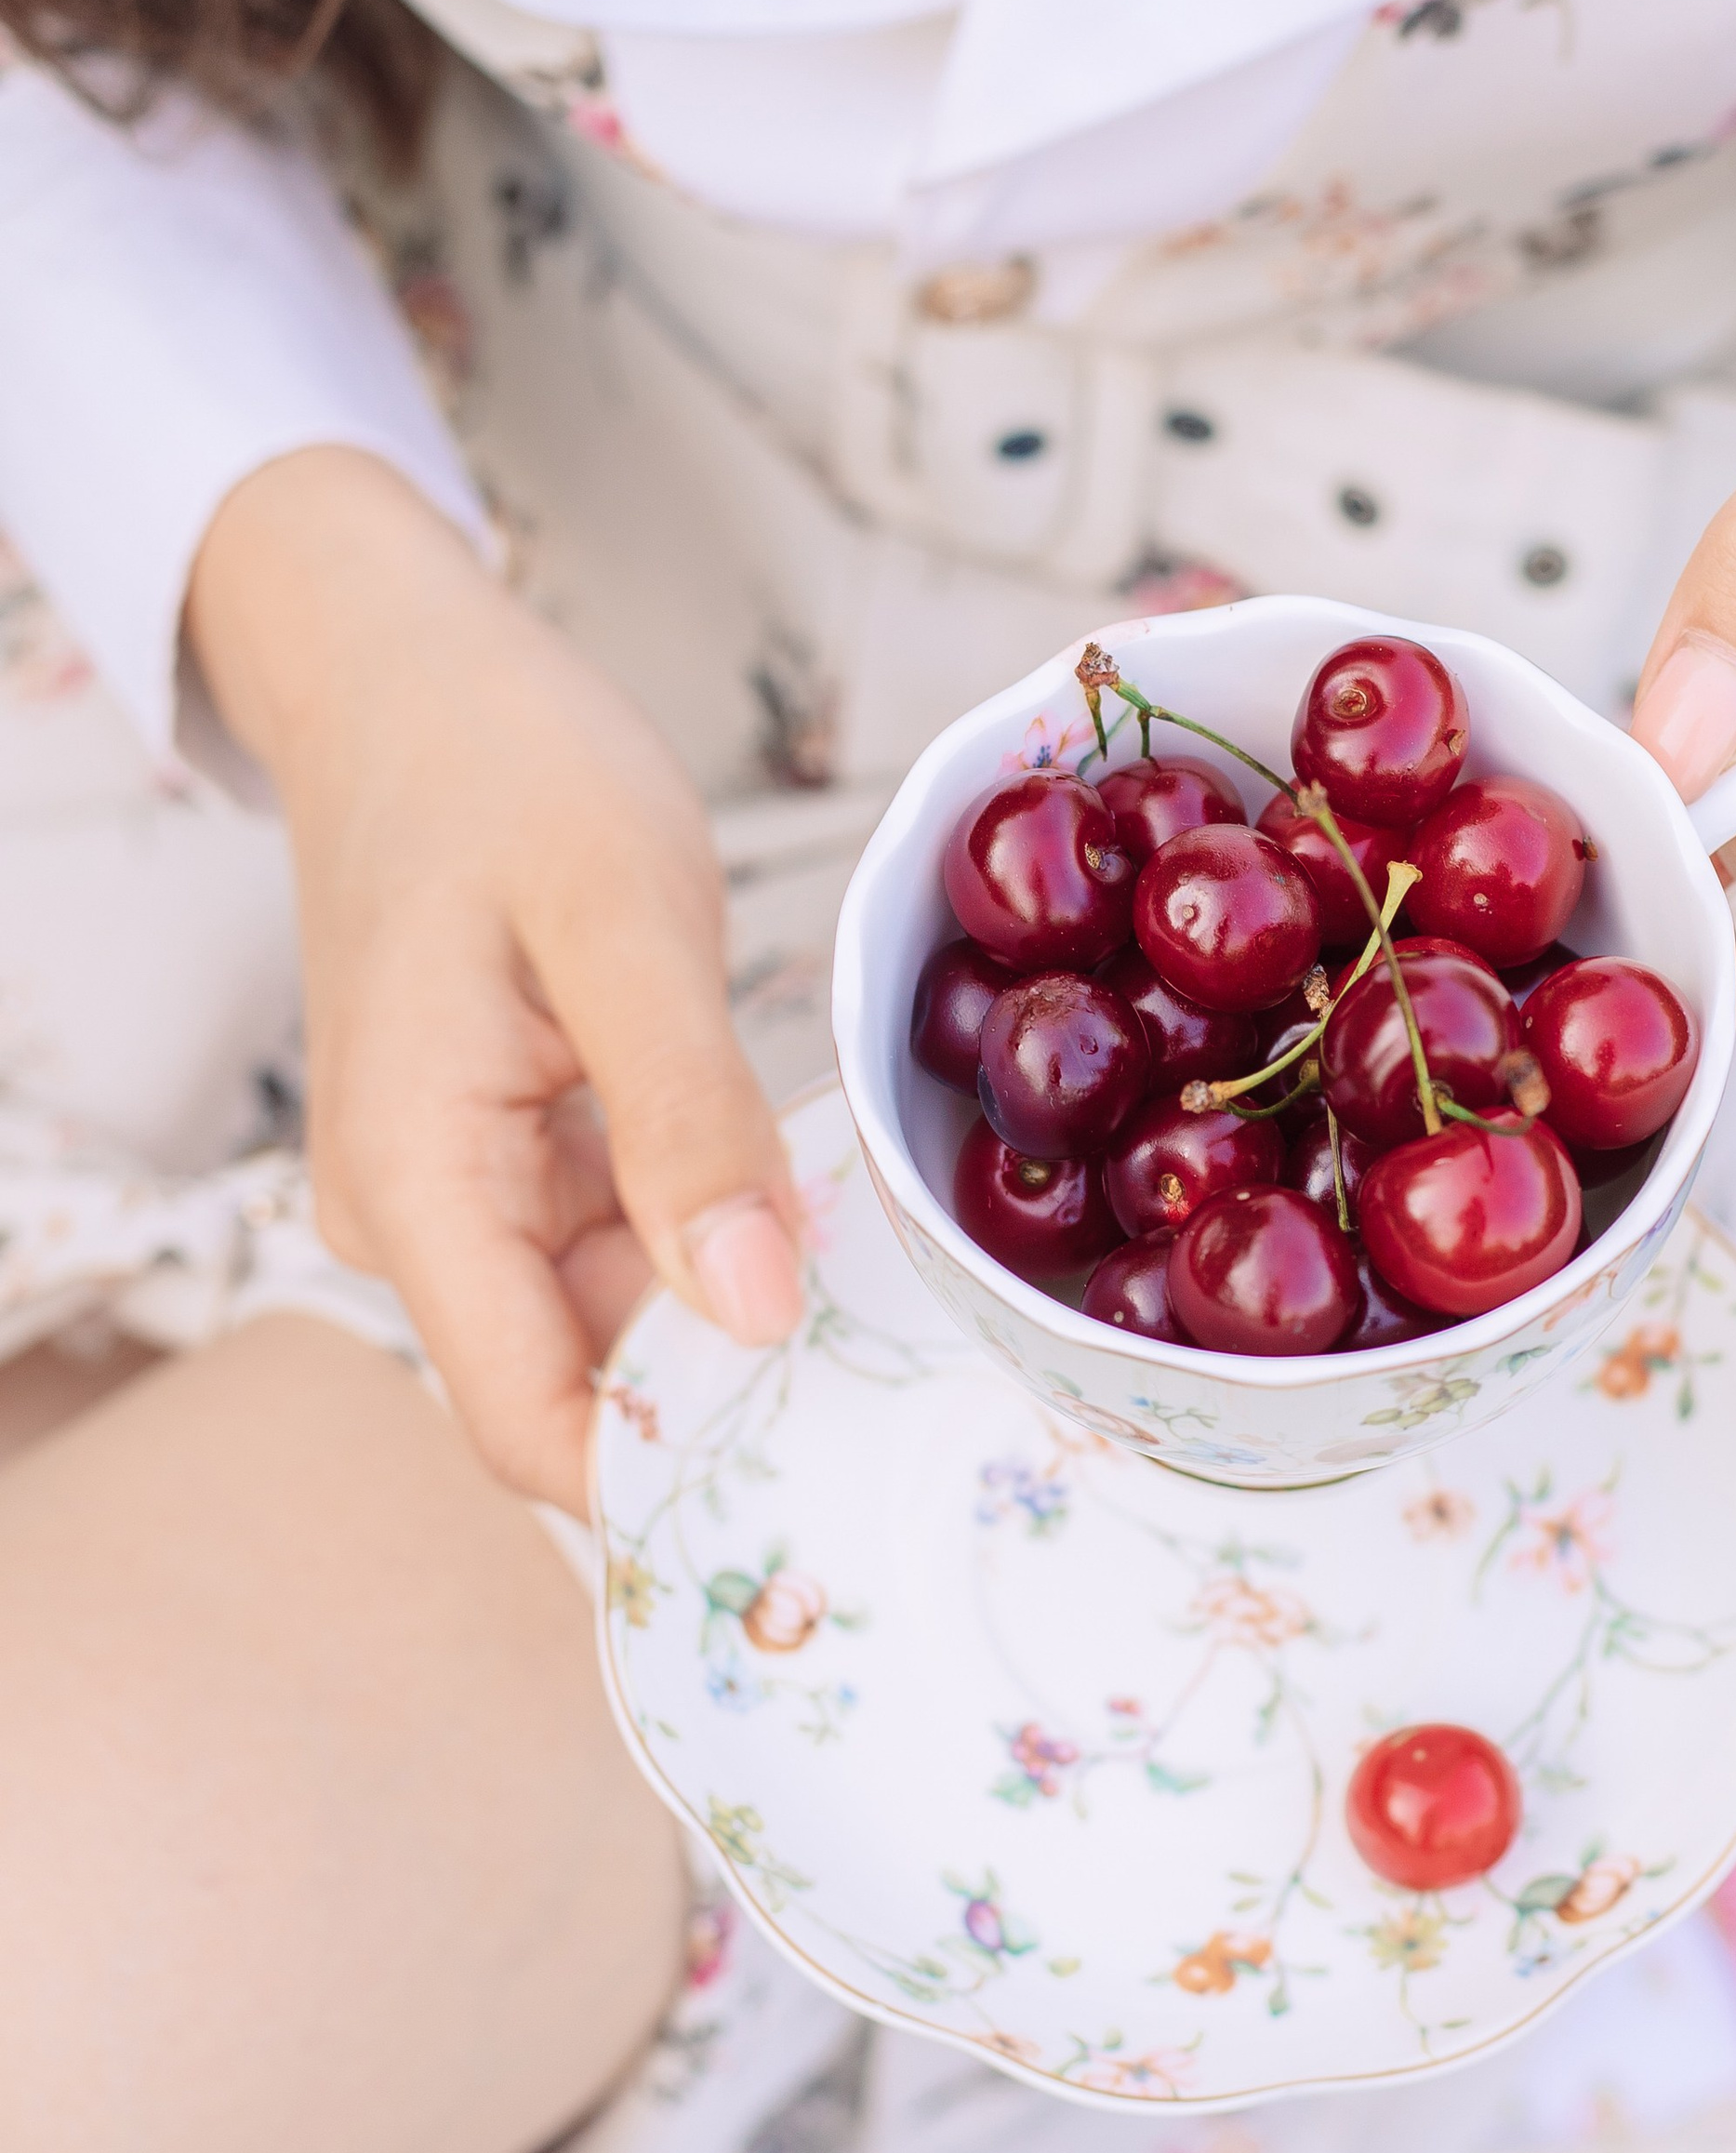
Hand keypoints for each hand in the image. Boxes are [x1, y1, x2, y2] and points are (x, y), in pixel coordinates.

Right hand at [188, 450, 805, 1505]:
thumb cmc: (501, 767)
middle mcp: (417, 1222)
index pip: (534, 1426)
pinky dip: (715, 1247)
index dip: (680, 1476)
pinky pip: (619, 1254)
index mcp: (416, 1185)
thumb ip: (683, 1118)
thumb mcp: (620, 921)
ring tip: (887, 1300)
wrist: (403, 676)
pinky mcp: (508, 1163)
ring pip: (614, 1330)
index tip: (844, 1471)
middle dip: (737, 1400)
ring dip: (738, 1321)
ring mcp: (459, 1198)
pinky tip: (813, 1215)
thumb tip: (753, 1312)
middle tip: (914, 1384)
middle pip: (582, 1393)